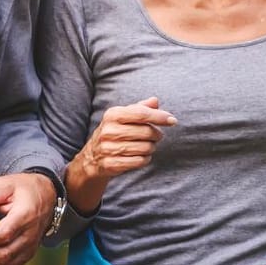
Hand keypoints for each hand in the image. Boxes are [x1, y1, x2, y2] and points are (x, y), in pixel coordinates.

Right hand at [68, 97, 176, 212]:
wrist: (92, 157)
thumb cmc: (114, 132)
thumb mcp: (123, 117)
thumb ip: (140, 108)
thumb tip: (155, 101)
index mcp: (112, 115)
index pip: (141, 114)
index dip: (159, 117)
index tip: (173, 120)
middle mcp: (108, 130)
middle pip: (146, 132)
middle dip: (157, 135)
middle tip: (157, 136)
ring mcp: (108, 148)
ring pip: (145, 148)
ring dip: (151, 148)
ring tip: (148, 146)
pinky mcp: (111, 164)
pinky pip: (139, 161)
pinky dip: (145, 159)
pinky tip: (142, 156)